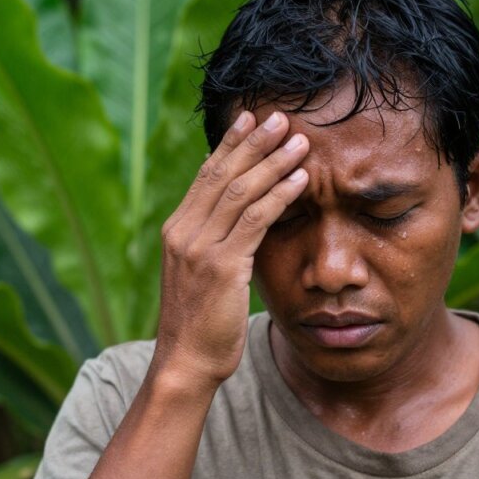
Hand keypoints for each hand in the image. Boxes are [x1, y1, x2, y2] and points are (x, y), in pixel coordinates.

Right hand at [152, 110, 308, 386]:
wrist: (185, 362)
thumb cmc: (201, 323)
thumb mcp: (203, 275)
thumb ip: (218, 244)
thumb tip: (243, 224)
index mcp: (177, 229)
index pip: (206, 176)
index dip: (230, 144)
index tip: (249, 119)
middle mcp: (183, 231)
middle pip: (222, 174)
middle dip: (253, 142)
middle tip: (279, 116)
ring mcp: (200, 248)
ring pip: (240, 191)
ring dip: (273, 162)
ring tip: (299, 140)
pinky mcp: (221, 266)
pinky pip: (255, 220)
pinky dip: (280, 195)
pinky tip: (301, 180)